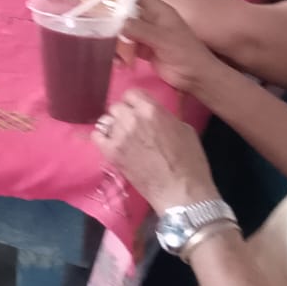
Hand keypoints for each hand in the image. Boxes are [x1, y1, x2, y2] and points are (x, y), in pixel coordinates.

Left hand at [93, 90, 218, 212]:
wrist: (181, 192)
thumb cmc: (190, 162)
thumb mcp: (185, 130)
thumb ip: (165, 117)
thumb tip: (155, 115)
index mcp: (151, 110)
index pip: (132, 93)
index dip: (135, 102)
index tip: (138, 111)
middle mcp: (132, 118)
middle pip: (117, 107)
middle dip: (124, 115)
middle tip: (133, 128)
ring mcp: (119, 135)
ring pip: (106, 121)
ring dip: (114, 127)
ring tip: (124, 139)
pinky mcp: (110, 152)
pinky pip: (96, 136)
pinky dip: (102, 139)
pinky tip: (112, 145)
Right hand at [119, 0, 222, 93]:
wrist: (196, 78)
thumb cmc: (185, 53)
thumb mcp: (163, 39)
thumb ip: (140, 29)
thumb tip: (115, 22)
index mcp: (158, 10)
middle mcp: (150, 19)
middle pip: (125, 13)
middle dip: (113, 23)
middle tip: (102, 33)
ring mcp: (146, 34)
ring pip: (123, 31)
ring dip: (117, 44)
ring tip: (118, 57)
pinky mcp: (143, 49)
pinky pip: (125, 47)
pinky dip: (120, 55)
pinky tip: (121, 64)